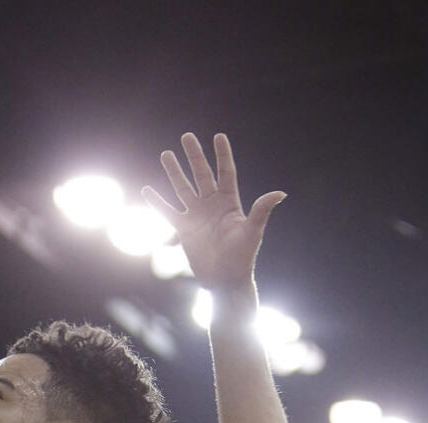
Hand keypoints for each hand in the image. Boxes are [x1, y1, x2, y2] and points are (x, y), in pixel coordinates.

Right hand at [142, 133, 284, 293]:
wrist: (224, 281)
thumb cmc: (242, 258)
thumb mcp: (252, 232)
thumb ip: (261, 211)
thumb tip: (280, 193)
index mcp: (230, 202)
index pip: (226, 173)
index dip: (223, 155)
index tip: (218, 136)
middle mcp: (212, 205)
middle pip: (202, 174)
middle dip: (194, 156)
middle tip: (187, 136)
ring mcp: (197, 215)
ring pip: (183, 188)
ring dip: (174, 172)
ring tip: (166, 154)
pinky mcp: (184, 229)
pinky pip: (168, 211)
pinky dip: (157, 202)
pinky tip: (146, 190)